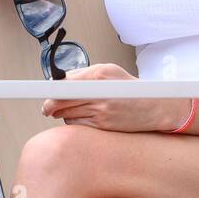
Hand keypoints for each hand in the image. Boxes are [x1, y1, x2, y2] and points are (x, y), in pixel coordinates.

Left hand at [40, 63, 191, 132]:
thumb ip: (83, 74)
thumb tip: (59, 81)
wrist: (154, 107)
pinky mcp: (103, 126)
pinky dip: (76, 122)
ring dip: (64, 113)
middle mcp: (99, 94)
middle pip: (62, 102)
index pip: (65, 85)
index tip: (45, 95)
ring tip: (73, 109)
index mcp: (99, 76)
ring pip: (67, 115)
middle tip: (47, 107)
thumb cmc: (129, 88)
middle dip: (51, 105)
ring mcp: (101, 112)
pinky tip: (84, 117)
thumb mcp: (108, 71)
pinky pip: (78, 126)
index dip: (51, 92)